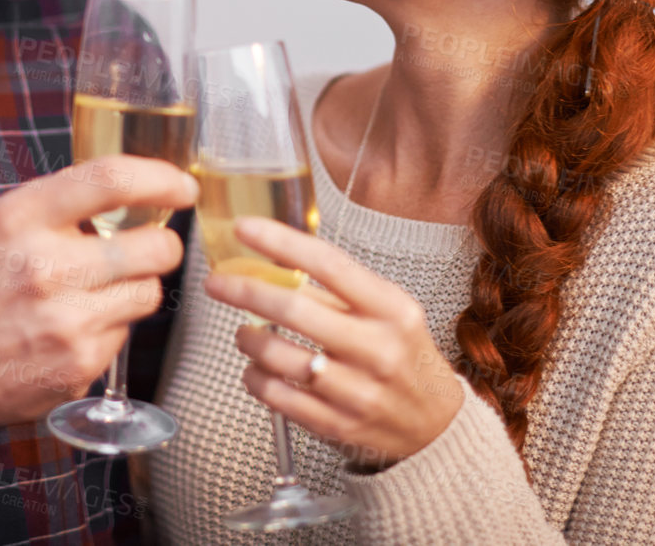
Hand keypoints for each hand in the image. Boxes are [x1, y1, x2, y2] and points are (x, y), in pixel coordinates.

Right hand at [0, 154, 197, 498]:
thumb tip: (122, 196)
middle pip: (156, 247)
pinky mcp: (79, 365)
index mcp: (21, 218)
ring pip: (148, 293)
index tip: (183, 185)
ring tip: (94, 295)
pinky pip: (124, 336)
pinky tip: (68, 332)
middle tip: (150, 248)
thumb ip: (53, 209)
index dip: (161, 178)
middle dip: (161, 246)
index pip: (111, 181)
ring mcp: (67, 321)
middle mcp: (47, 267)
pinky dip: (107, 331)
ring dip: (133, 289)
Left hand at [202, 216, 463, 470]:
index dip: (281, 242)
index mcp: (392, 309)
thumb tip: (274, 257)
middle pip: (295, 311)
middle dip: (245, 291)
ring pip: (281, 358)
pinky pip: (280, 398)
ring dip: (248, 340)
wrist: (437, 426)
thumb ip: (339, 289)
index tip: (243, 227)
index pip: (329, 264)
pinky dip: (256, 379)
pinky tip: (255, 369)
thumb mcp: (389, 313)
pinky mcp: (340, 426)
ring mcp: (359, 391)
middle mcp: (378, 348)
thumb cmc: (404, 355)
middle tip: (217, 283)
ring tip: (243, 333)